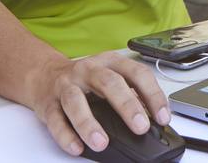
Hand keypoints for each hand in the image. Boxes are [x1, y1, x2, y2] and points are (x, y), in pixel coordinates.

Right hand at [27, 52, 169, 156]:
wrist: (44, 74)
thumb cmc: (85, 80)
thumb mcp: (110, 77)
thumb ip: (130, 93)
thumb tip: (151, 116)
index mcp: (110, 62)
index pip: (137, 73)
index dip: (153, 94)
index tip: (163, 116)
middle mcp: (88, 70)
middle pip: (109, 83)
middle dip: (127, 105)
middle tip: (140, 127)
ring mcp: (66, 84)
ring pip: (76, 101)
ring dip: (89, 123)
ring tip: (102, 143)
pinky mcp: (48, 103)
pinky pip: (55, 119)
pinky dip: (65, 135)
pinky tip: (76, 147)